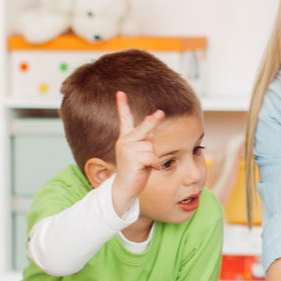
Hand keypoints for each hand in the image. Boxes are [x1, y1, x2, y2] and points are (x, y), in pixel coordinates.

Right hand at [110, 91, 165, 217]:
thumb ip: (146, 138)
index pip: (124, 119)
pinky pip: (151, 157)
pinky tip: (148, 169)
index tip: (120, 93)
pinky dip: (154, 164)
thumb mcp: (142, 152)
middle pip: (144, 128)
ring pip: (150, 147)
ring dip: (152, 157)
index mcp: (126, 138)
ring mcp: (127, 149)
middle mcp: (125, 141)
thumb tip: (153, 122)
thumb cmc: (136, 170)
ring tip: (145, 165)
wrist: (125, 187)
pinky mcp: (132, 159)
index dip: (122, 105)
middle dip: (152, 121)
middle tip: (160, 113)